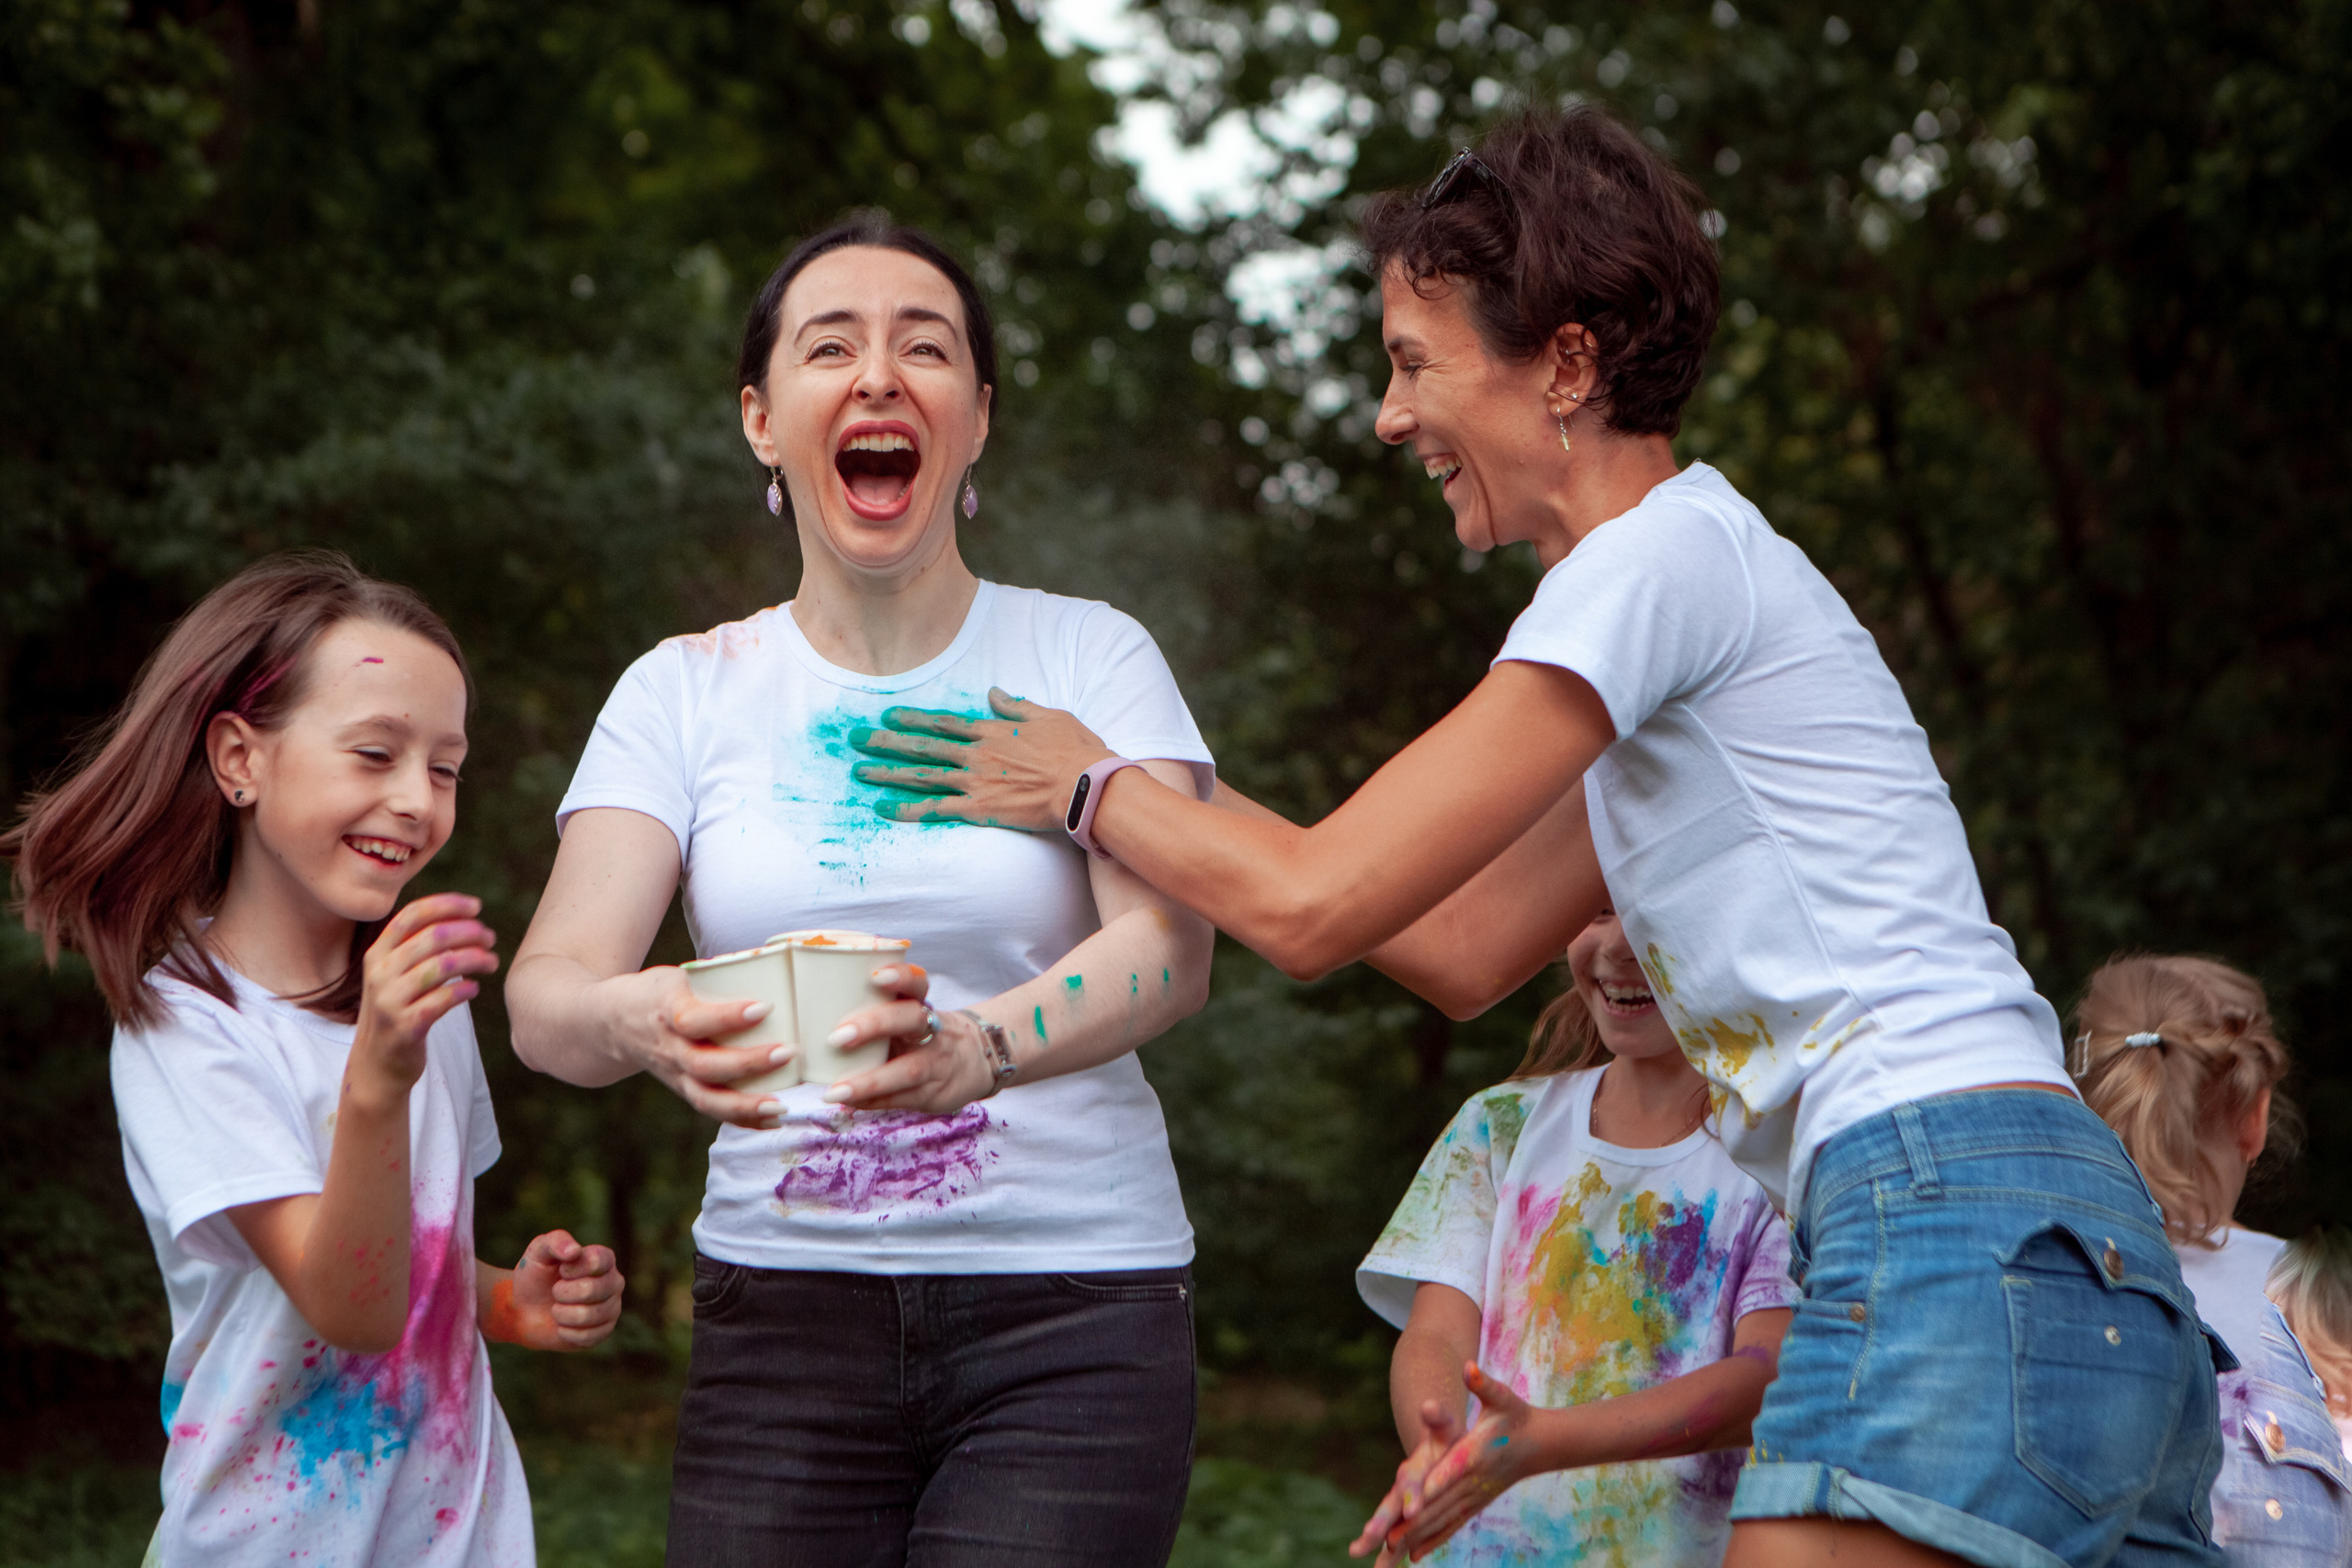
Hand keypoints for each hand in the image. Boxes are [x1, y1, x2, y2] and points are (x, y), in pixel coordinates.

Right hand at [352, 893, 498, 1106]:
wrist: (375, 1065)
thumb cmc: (397, 1011)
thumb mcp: (395, 975)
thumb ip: (417, 947)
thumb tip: (464, 917)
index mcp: (377, 953)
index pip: (412, 915)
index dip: (447, 905)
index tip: (476, 906)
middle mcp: (380, 973)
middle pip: (433, 937)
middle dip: (469, 932)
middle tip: (490, 938)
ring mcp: (389, 1001)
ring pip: (441, 966)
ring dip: (474, 959)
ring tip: (492, 962)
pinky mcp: (404, 1027)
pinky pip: (441, 1000)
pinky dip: (464, 990)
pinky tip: (474, 988)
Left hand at [485, 1230, 623, 1350]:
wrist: (525, 1311)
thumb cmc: (536, 1277)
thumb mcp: (539, 1252)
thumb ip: (555, 1242)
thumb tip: (575, 1251)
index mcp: (604, 1259)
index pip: (597, 1262)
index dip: (573, 1269)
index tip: (561, 1270)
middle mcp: (614, 1282)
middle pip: (591, 1290)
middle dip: (562, 1293)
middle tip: (555, 1291)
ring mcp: (612, 1308)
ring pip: (588, 1315)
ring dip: (562, 1314)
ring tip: (557, 1309)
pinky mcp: (604, 1331)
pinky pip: (587, 1336)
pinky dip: (566, 1332)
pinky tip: (562, 1325)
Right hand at [611, 965, 796, 1128]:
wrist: (611, 1022)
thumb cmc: (659, 992)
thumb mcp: (678, 977)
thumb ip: (716, 978)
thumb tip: (778, 970)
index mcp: (667, 1010)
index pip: (694, 1019)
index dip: (728, 1016)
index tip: (765, 1006)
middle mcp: (669, 1047)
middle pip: (704, 1064)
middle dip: (748, 1062)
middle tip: (788, 1052)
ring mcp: (674, 1074)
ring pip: (706, 1098)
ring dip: (746, 1104)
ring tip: (781, 1104)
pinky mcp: (682, 1089)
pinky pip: (710, 1109)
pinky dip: (742, 1119)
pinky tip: (773, 1120)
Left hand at [814, 966, 1000, 1113]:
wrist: (982, 1059)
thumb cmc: (925, 1033)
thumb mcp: (910, 1014)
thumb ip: (875, 1011)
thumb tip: (811, 1016)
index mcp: (922, 1005)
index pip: (917, 984)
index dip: (900, 977)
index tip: (875, 975)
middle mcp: (933, 1031)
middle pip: (910, 1020)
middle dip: (874, 1025)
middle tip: (836, 1037)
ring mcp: (937, 1063)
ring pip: (908, 1069)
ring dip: (870, 1081)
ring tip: (836, 1091)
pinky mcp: (935, 1093)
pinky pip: (902, 1098)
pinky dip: (873, 1101)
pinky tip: (848, 1102)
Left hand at [848, 687, 1110, 831]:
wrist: (1085, 784)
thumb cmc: (1074, 750)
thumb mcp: (1048, 716)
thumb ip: (1016, 707)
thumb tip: (993, 693)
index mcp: (991, 731)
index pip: (944, 723)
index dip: (914, 719)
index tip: (889, 715)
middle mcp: (976, 754)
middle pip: (923, 746)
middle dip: (886, 742)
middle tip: (855, 740)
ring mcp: (975, 782)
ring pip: (921, 775)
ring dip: (887, 773)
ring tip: (859, 773)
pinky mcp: (979, 809)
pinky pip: (936, 810)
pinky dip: (908, 809)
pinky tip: (883, 809)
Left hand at [1360, 1365, 1539, 1561]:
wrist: (1540, 1443)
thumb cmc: (1516, 1415)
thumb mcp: (1501, 1396)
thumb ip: (1484, 1384)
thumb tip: (1469, 1367)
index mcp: (1477, 1454)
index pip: (1452, 1471)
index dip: (1432, 1486)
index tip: (1411, 1504)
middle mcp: (1474, 1481)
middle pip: (1440, 1504)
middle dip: (1413, 1523)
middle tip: (1386, 1542)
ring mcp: (1475, 1496)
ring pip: (1442, 1520)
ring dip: (1416, 1537)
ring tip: (1389, 1556)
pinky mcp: (1476, 1504)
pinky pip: (1452, 1525)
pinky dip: (1433, 1539)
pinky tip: (1414, 1556)